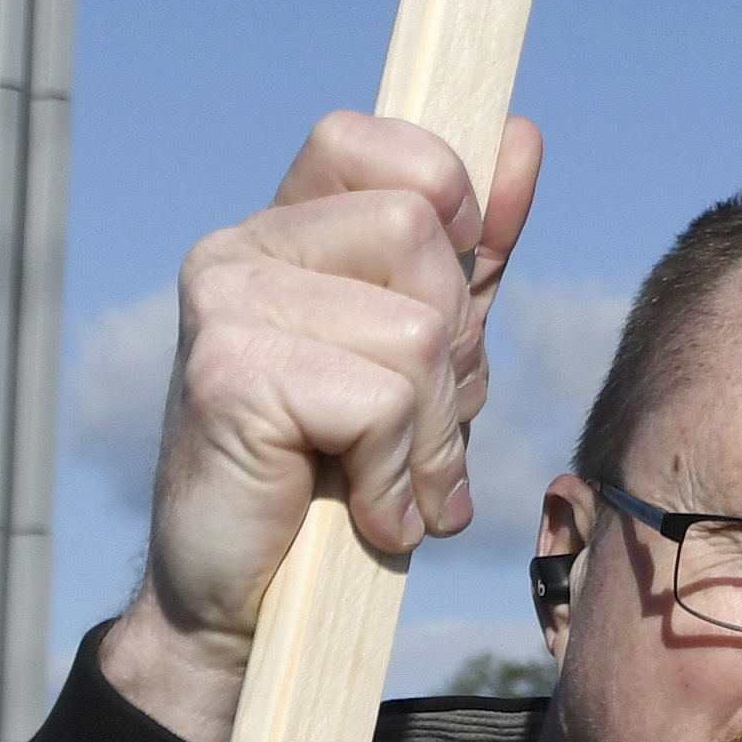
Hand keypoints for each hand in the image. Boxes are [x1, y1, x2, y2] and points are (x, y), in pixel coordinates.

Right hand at [89, 109, 539, 741]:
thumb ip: (473, 250)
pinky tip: (366, 512)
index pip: (383, 145)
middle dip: (452, 354)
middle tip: (409, 431)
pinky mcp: (225, 375)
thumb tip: (519, 133)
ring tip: (388, 481)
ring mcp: (222, 304)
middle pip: (423, 236)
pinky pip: (379, 401)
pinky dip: (396, 477)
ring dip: (429, 433)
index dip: (445, 206)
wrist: (247, 608)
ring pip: (416, 329)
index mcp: (284, 227)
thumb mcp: (426, 351)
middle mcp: (238, 247)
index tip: (446, 299)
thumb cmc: (338, 474)